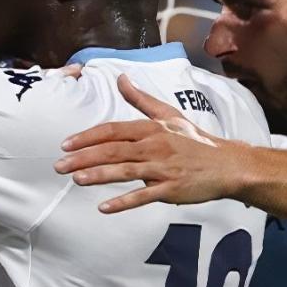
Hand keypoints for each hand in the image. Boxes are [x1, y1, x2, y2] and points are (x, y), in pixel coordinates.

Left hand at [55, 75, 254, 212]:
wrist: (227, 165)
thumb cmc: (195, 141)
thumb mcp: (168, 115)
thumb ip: (141, 99)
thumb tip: (120, 78)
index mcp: (151, 128)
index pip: (112, 130)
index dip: (87, 137)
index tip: (65, 144)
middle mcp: (154, 146)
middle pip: (112, 150)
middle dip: (83, 157)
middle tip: (59, 166)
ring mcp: (162, 168)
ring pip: (125, 171)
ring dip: (98, 175)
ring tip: (75, 180)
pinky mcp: (171, 188)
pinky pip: (144, 196)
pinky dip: (124, 202)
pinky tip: (104, 207)